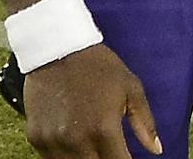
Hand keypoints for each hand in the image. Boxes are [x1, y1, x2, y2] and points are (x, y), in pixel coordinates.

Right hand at [23, 43, 161, 157]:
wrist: (55, 44)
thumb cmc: (96, 64)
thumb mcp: (130, 86)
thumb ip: (145, 122)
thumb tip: (156, 150)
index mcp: (104, 130)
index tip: (125, 156)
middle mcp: (77, 140)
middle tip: (107, 149)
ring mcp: (54, 140)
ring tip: (89, 144)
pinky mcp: (36, 136)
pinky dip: (63, 156)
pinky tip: (70, 141)